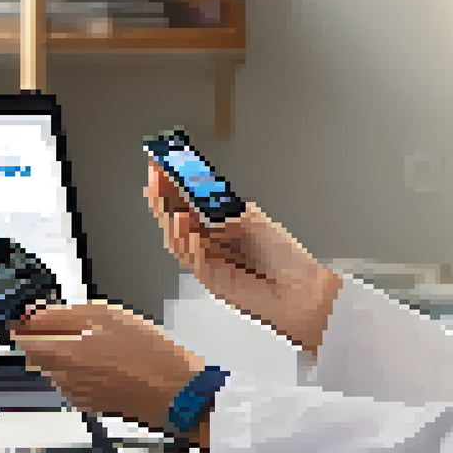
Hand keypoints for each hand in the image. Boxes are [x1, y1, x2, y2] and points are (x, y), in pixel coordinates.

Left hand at [10, 300, 203, 433]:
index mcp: (61, 355)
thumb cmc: (145, 352)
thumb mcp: (104, 316)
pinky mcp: (89, 404)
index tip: (32, 316)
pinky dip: (81, 370)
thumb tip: (33, 315)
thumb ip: (62, 315)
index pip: (22, 341)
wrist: (173, 391)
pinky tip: (107, 361)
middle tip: (72, 324)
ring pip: (55, 369)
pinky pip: (73, 383)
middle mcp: (62, 379)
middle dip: (46, 338)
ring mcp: (75, 394)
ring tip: (98, 342)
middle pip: (37, 356)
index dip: (24, 325)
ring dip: (65, 354)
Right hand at [145, 159, 342, 354]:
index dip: (172, 184)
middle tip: (154, 178)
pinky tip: (191, 232)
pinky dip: (190, 245)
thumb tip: (201, 194)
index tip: (161, 164)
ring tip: (170, 205)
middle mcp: (208, 240)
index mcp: (218, 222)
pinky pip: (193, 260)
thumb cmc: (282, 257)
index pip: (187, 200)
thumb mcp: (254, 220)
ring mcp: (206, 260)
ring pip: (176, 240)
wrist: (298, 289)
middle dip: (162, 198)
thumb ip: (225, 209)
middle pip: (174, 218)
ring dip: (171, 222)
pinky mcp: (210, 279)